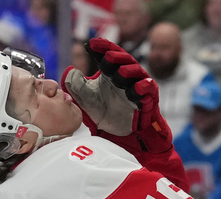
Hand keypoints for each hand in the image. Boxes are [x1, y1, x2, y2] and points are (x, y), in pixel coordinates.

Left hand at [62, 38, 172, 152]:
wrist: (116, 131)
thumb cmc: (103, 109)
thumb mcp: (84, 98)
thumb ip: (75, 85)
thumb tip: (72, 70)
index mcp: (109, 70)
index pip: (106, 53)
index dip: (101, 47)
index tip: (91, 44)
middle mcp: (124, 73)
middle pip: (123, 58)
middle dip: (115, 56)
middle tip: (107, 57)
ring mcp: (137, 84)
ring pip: (136, 71)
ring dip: (127, 71)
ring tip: (118, 75)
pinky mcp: (148, 96)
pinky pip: (148, 87)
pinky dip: (143, 86)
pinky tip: (136, 88)